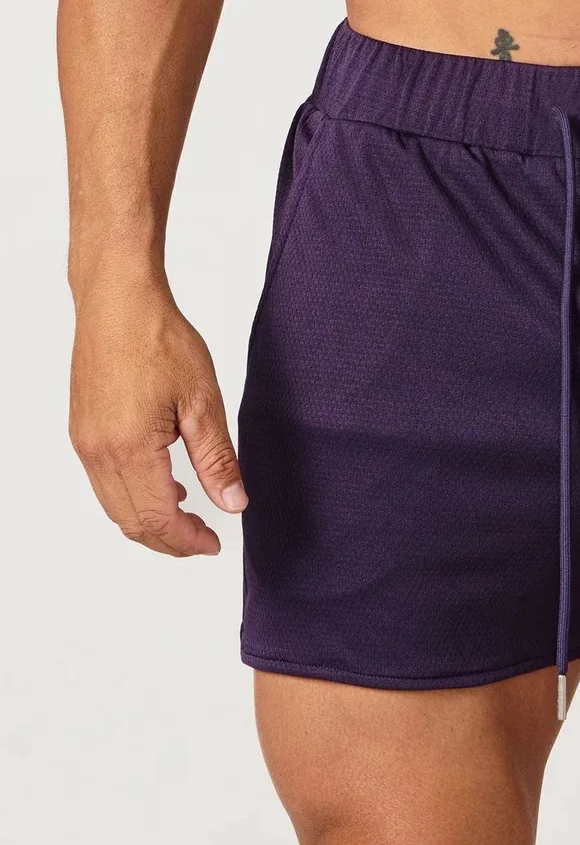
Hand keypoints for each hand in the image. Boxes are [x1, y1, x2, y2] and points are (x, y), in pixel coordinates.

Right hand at [70, 282, 245, 557]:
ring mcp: (85, 442)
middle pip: (130, 522)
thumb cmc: (158, 339)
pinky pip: (104, 481)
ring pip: (114, 505)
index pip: (158, 519)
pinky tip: (162, 481)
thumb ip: (217, 459)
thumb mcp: (202, 401)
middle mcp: (98, 453)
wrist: (117, 300)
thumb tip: (233, 504)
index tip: (214, 544)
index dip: (187, 541)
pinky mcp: (81, 429)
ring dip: (148, 520)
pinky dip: (131, 495)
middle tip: (203, 539)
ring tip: (187, 514)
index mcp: (130, 450)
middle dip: (167, 540)